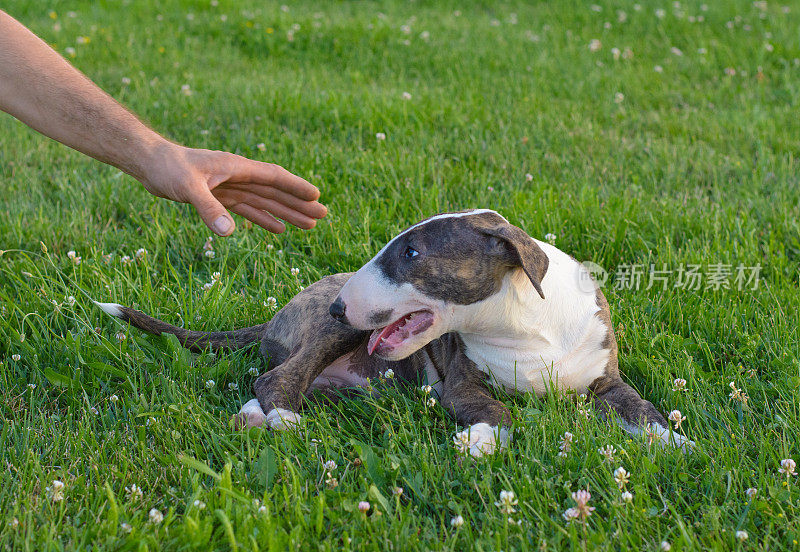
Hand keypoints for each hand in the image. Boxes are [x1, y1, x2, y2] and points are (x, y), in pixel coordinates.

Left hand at [139, 142, 326, 235]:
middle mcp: (238, 176)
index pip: (274, 177)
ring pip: (265, 201)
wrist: (148, 163)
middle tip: (323, 216)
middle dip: (298, 204)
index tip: (316, 197)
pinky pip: (248, 209)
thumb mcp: (187, 188)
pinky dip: (263, 219)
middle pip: (275, 191)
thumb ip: (208, 208)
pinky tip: (277, 229)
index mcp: (237, 167)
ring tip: (309, 225)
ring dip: (286, 213)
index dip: (295, 188)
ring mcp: (230, 187)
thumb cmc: (167, 168)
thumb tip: (228, 232)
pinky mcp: (220, 197)